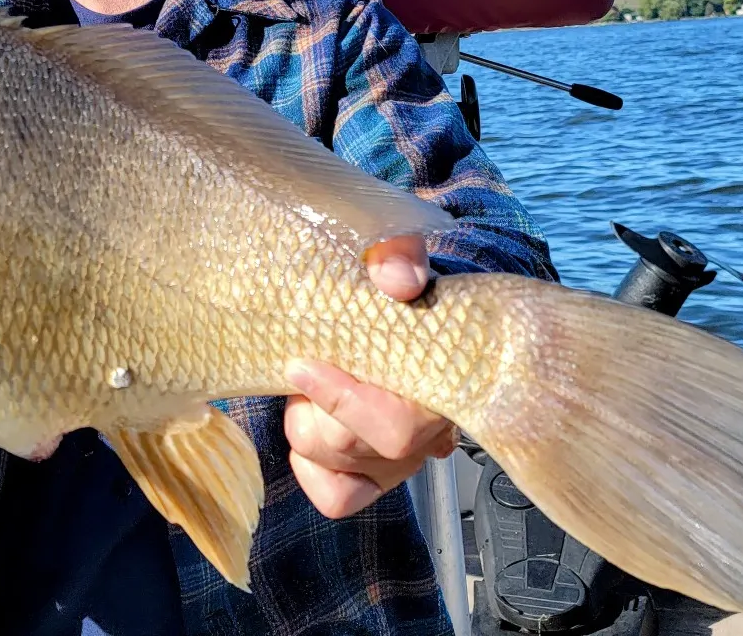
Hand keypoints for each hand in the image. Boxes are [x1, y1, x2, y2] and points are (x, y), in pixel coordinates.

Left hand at [283, 234, 458, 518]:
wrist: (397, 297)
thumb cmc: (399, 278)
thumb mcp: (398, 247)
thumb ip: (398, 252)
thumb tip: (397, 280)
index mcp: (443, 381)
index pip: (395, 428)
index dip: (340, 401)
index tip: (299, 364)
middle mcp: (429, 431)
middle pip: (347, 446)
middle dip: (311, 406)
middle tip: (306, 362)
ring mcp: (404, 457)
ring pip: (335, 468)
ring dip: (307, 426)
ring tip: (313, 386)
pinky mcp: (376, 473)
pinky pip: (337, 495)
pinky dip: (311, 467)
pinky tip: (314, 421)